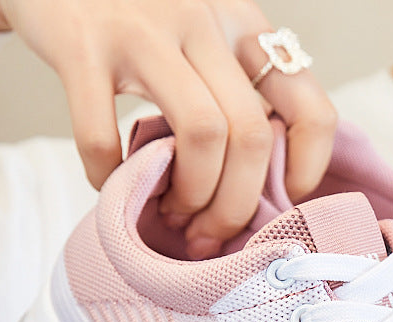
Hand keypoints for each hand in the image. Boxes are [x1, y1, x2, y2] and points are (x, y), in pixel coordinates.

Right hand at [0, 0, 336, 257]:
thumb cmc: (139, 15)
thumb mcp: (206, 33)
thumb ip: (239, 90)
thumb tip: (260, 187)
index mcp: (244, 25)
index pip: (313, 111)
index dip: (305, 173)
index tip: (278, 202)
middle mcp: (203, 21)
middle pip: (252, 138)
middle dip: (235, 206)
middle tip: (210, 230)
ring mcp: (141, 30)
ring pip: (201, 134)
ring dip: (191, 194)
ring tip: (172, 212)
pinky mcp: (80, 44)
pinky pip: (104, 135)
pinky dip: (111, 176)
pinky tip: (113, 182)